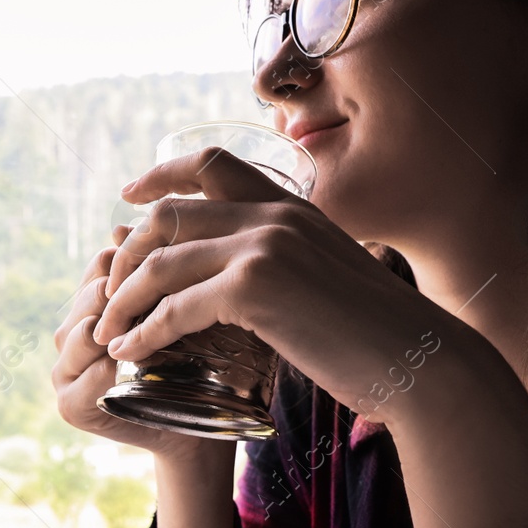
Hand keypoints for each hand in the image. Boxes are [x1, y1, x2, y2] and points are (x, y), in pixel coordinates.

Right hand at [51, 238, 211, 460]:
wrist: (204, 430)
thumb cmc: (204, 362)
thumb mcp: (184, 309)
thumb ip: (157, 271)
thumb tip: (121, 225)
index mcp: (93, 306)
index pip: (99, 270)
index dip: (129, 263)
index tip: (166, 261)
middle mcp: (72, 336)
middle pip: (86, 298)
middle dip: (120, 293)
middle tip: (158, 290)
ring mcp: (65, 372)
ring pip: (78, 334)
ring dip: (111, 329)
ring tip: (143, 325)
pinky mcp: (70, 406)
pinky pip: (82, 380)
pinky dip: (104, 372)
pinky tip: (127, 363)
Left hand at [93, 147, 463, 427]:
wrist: (420, 362)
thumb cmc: (373, 336)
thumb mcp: (324, 279)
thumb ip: (282, 262)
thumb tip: (233, 278)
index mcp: (292, 206)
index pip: (213, 164)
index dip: (161, 175)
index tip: (128, 198)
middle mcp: (275, 215)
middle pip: (169, 215)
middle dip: (127, 253)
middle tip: (108, 291)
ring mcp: (264, 247)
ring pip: (161, 261)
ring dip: (123, 299)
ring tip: (107, 330)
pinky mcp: (255, 288)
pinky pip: (174, 307)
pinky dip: (143, 332)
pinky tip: (129, 353)